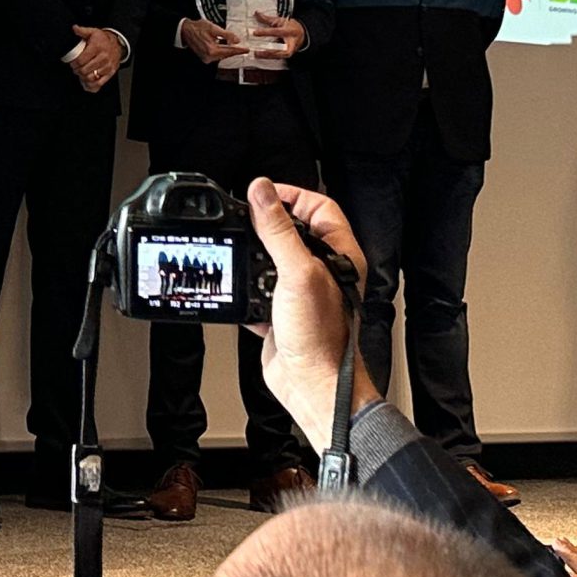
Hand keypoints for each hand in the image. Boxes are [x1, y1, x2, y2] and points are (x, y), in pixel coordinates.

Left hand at [69, 26, 124, 91]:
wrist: (117, 44)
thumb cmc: (103, 40)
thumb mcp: (93, 32)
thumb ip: (82, 31)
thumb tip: (74, 28)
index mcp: (97, 48)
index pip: (81, 60)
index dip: (74, 64)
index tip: (72, 63)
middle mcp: (103, 58)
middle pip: (85, 70)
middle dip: (77, 71)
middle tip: (75, 69)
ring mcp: (107, 66)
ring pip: (91, 77)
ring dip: (83, 77)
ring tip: (81, 74)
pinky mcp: (110, 73)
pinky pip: (100, 83)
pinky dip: (92, 85)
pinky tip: (86, 82)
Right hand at [178, 17, 247, 65]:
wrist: (186, 30)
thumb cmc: (197, 28)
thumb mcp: (213, 28)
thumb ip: (226, 35)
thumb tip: (237, 40)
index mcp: (212, 50)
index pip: (229, 51)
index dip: (239, 50)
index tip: (246, 49)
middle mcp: (209, 56)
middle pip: (226, 55)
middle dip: (234, 51)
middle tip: (243, 48)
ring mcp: (206, 58)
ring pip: (222, 56)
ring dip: (228, 51)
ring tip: (235, 47)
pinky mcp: (205, 57)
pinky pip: (217, 56)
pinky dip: (222, 51)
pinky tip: (225, 47)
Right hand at [244, 178, 378, 440]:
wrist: (312, 385)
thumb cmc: (322, 336)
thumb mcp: (297, 272)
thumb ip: (278, 230)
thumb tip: (261, 191)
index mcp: (338, 255)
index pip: (319, 208)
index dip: (293, 196)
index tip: (264, 195)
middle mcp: (321, 272)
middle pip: (293, 231)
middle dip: (267, 225)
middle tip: (245, 219)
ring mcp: (301, 293)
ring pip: (273, 261)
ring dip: (254, 258)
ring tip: (240, 252)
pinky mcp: (281, 314)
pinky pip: (258, 293)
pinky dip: (246, 291)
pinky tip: (239, 291)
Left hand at [249, 12, 306, 60]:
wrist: (301, 33)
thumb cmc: (290, 26)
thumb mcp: (280, 20)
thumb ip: (268, 18)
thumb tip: (257, 13)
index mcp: (289, 30)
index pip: (276, 32)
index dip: (265, 32)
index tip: (255, 33)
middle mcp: (291, 41)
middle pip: (282, 49)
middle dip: (270, 51)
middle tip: (257, 51)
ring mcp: (291, 49)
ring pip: (281, 55)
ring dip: (269, 56)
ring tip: (257, 54)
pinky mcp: (289, 54)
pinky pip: (279, 57)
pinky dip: (270, 57)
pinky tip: (262, 56)